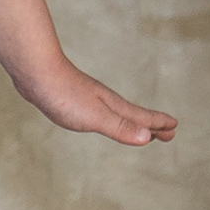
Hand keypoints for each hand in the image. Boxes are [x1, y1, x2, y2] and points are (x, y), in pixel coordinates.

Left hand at [23, 63, 174, 147]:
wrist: (35, 72)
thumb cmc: (64, 95)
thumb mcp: (95, 116)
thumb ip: (120, 126)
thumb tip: (147, 137)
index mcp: (113, 106)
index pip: (142, 118)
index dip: (158, 124)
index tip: (175, 129)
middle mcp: (104, 100)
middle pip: (133, 115)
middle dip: (151, 125)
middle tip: (167, 132)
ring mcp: (89, 98)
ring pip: (116, 112)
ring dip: (131, 121)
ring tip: (138, 127)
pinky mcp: (72, 98)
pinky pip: (98, 110)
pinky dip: (109, 117)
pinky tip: (98, 117)